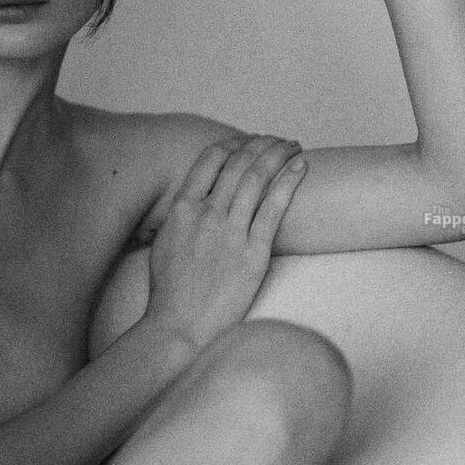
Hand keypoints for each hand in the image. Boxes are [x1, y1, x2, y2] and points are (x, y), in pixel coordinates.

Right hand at [144, 135, 307, 348]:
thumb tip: (194, 206)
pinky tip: (300, 167)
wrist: (179, 325)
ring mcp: (230, 232)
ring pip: (257, 178)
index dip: (232, 145)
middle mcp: (206, 214)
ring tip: (292, 145)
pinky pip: (274, 209)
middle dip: (261, 145)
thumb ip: (181, 220)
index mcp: (181, 210)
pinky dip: (289, 182)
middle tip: (276, 139)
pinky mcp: (253, 252)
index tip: (247, 142)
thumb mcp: (164, 244)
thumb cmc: (169, 293)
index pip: (209, 161)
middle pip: (238, 164)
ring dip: (278, 155)